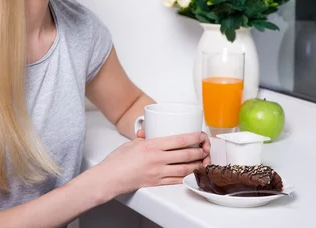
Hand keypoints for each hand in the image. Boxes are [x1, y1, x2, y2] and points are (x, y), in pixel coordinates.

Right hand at [96, 131, 210, 197]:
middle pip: (186, 155)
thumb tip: (149, 132)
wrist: (110, 178)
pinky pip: (176, 180)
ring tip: (202, 161)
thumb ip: (144, 138)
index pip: (179, 140)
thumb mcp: (132, 143)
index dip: (194, 137)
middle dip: (199, 152)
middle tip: (205, 148)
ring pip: (184, 169)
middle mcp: (157, 159)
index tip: (201, 135)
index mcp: (152, 146)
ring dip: (197, 165)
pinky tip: (191, 174)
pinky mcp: (157, 183)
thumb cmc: (117, 161)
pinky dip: (186, 177)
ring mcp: (158, 172)